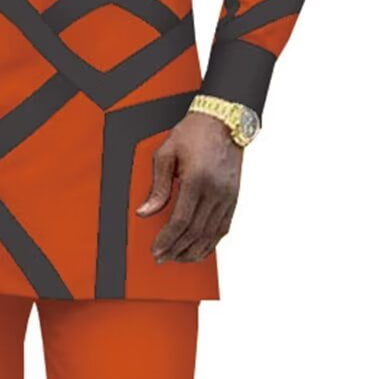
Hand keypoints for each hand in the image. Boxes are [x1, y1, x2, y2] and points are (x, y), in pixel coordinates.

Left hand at [136, 111, 242, 262]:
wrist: (224, 121)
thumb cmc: (193, 133)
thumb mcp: (166, 153)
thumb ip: (157, 186)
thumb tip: (145, 212)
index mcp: (197, 179)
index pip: (180, 220)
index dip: (167, 239)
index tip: (156, 249)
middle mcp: (215, 191)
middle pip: (195, 232)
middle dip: (176, 249)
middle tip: (161, 258)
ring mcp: (228, 196)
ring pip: (211, 235)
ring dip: (193, 251)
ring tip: (177, 258)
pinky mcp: (234, 198)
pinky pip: (223, 228)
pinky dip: (210, 244)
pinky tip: (198, 250)